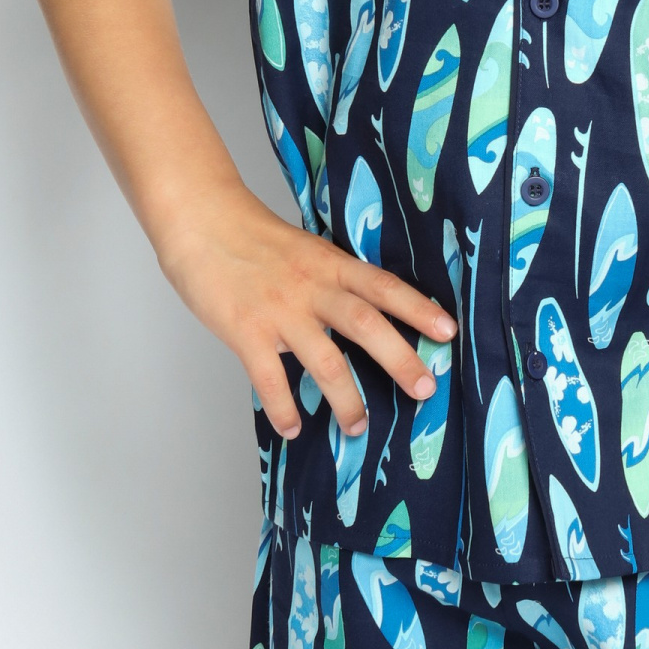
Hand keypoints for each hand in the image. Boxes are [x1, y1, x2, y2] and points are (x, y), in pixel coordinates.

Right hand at [159, 183, 455, 442]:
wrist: (200, 220)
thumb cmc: (252, 237)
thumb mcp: (305, 250)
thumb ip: (331, 281)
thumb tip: (359, 318)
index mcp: (329, 264)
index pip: (383, 286)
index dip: (418, 308)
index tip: (448, 332)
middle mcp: (311, 287)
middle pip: (365, 323)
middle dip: (399, 359)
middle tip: (425, 389)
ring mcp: (279, 310)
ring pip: (324, 360)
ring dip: (346, 398)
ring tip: (358, 427)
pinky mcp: (245, 330)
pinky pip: (269, 377)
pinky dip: (283, 407)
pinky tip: (292, 427)